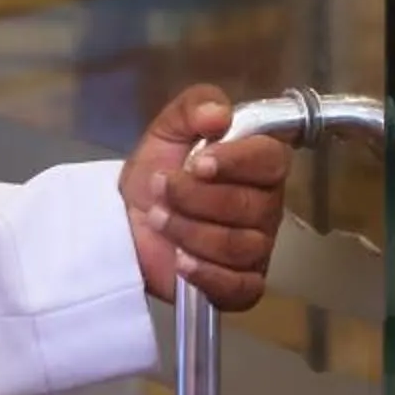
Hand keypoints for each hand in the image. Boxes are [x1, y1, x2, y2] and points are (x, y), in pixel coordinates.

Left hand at [122, 84, 290, 310]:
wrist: (123, 220)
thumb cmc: (156, 173)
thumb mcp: (167, 129)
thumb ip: (193, 107)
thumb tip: (219, 112)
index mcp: (258, 165)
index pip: (271, 159)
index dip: (237, 161)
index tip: (199, 163)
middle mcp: (266, 207)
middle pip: (251, 206)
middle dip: (196, 197)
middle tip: (161, 190)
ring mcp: (257, 249)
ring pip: (239, 245)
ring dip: (190, 231)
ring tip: (158, 220)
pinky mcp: (242, 286)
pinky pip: (240, 287)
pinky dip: (207, 274)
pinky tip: (181, 261)